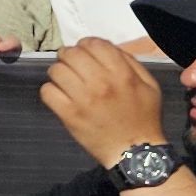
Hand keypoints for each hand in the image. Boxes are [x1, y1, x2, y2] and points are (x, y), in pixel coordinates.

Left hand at [43, 36, 173, 167]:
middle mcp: (101, 83)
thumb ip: (129, 62)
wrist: (136, 151)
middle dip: (69, 56)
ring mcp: (82, 99)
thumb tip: (105, 47)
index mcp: (121, 74)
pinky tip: (60, 95)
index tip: (86, 52)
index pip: (94, 44)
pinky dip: (50, 91)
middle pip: (71, 54)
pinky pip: (47, 91)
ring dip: (59, 72)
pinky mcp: (68, 114)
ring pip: (56, 70)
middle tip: (73, 65)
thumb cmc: (143, 117)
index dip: (86, 44)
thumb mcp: (149, 85)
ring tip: (66, 80)